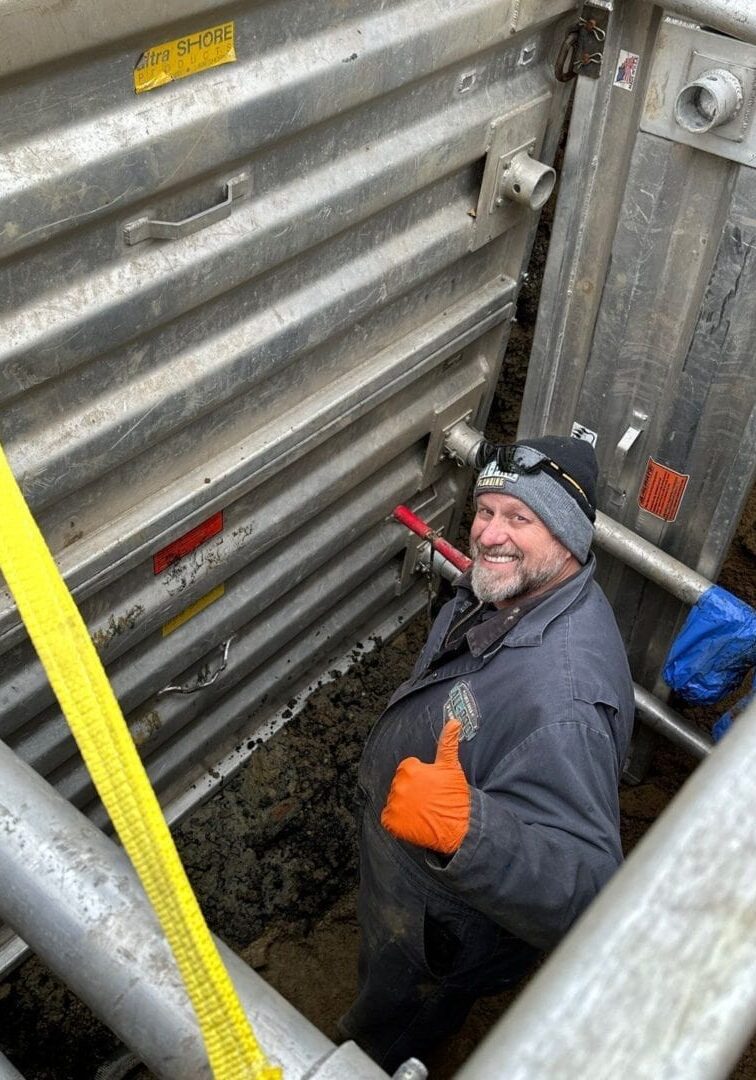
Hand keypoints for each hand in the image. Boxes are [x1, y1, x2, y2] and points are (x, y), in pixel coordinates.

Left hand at [380, 719, 470, 853]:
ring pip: (394, 801)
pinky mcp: (392, 823)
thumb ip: (448, 742)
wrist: (459, 828)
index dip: (420, 778)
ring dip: (405, 806)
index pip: (407, 769)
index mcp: (409, 769)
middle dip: (411, 791)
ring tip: (423, 811)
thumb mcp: (451, 767)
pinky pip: (389, 819)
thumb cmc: (456, 796)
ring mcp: (394, 805)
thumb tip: (454, 720)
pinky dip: (398, 821)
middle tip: (427, 799)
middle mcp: (398, 785)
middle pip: (400, 785)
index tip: (430, 786)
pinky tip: (413, 821)